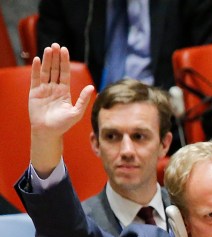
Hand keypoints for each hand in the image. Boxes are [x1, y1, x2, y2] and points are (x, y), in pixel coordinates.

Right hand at [29, 44, 93, 172]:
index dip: (65, 62)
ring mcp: (44, 89)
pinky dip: (36, 69)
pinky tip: (37, 60)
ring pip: (46, 71)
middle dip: (56, 57)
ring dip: (47, 60)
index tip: (65, 50)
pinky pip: (35, 79)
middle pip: (55, 69)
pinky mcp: (34, 92)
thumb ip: (83, 100)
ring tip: (49, 48)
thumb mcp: (76, 112)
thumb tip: (91, 87)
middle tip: (56, 45)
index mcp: (64, 91)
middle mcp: (54, 88)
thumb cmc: (63, 124)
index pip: (65, 73)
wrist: (48, 132)